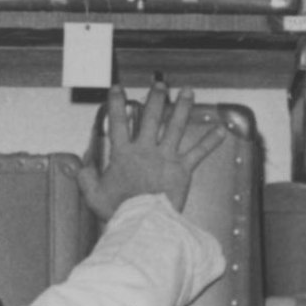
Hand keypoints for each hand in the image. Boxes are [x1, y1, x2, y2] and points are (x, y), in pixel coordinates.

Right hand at [79, 84, 227, 219]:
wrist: (142, 221)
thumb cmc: (119, 211)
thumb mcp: (94, 195)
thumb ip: (86, 178)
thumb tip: (82, 168)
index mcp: (123, 155)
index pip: (118, 122)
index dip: (117, 103)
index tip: (118, 88)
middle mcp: (145, 150)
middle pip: (150, 117)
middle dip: (155, 98)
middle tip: (160, 84)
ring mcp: (165, 157)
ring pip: (175, 126)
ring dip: (182, 107)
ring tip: (188, 92)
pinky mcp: (182, 169)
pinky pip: (199, 152)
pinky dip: (211, 141)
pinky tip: (222, 130)